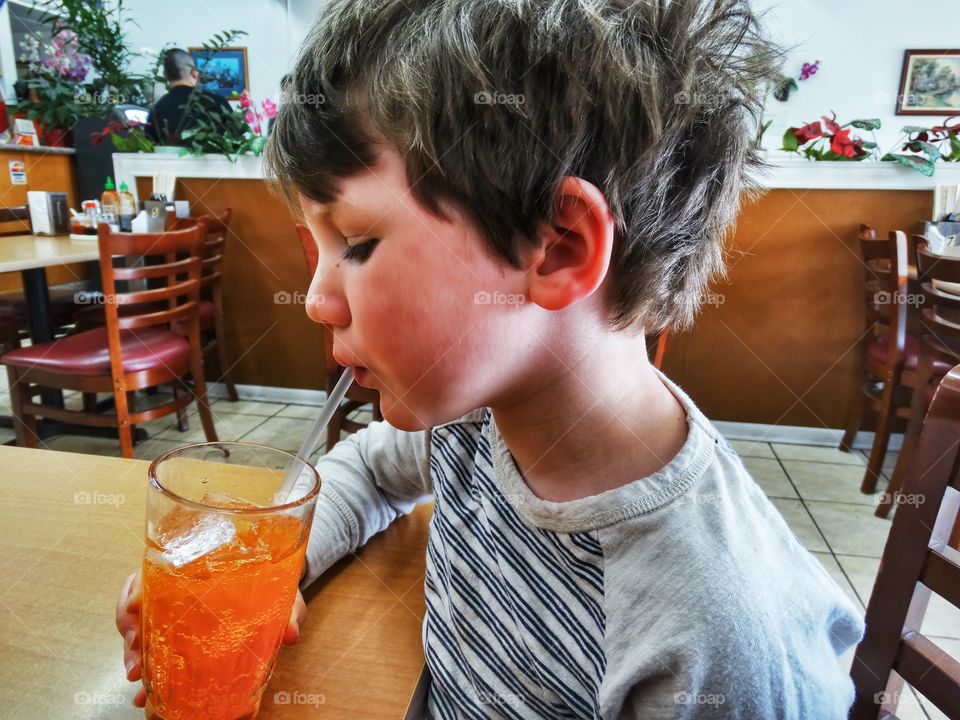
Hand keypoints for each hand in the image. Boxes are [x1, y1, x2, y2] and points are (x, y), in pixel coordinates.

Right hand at [115, 571, 307, 707]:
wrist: (279, 599)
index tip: (134, 606)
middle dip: (129, 628)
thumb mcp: (285, 594)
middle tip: (136, 654)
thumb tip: (291, 635)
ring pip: (136, 629)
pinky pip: (150, 653)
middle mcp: (178, 588)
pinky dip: (146, 673)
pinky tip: (146, 693)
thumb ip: (290, 610)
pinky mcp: (176, 640)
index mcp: (198, 567)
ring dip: (131, 654)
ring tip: (137, 678)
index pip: (155, 569)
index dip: (137, 588)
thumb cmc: (276, 589)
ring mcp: (173, 614)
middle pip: (136, 601)